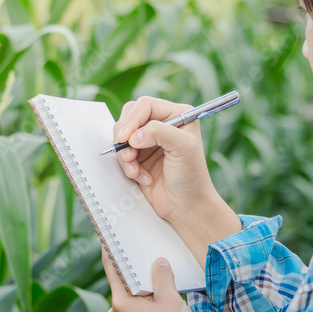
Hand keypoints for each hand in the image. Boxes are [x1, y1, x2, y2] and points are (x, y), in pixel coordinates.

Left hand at [101, 246, 213, 311]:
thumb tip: (158, 262)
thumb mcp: (171, 299)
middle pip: (123, 285)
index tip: (105, 237)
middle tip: (145, 255)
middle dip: (135, 272)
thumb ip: (162, 277)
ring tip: (160, 282)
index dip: (109, 251)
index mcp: (120, 304)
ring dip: (143, 291)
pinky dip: (144, 306)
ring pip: (130, 301)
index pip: (112, 270)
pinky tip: (161, 304)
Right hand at [112, 96, 218, 222]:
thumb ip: (159, 132)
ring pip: (122, 135)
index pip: (146, 105)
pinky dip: (127, 166)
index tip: (126, 138)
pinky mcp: (139, 155)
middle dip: (125, 136)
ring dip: (125, 154)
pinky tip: (141, 177)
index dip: (133, 119)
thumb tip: (134, 135)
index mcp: (178, 115)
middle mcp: (162, 124)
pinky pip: (121, 153)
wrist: (185, 206)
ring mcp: (149, 140)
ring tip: (136, 170)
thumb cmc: (192, 177)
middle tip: (128, 155)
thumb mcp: (183, 148)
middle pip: (130, 116)